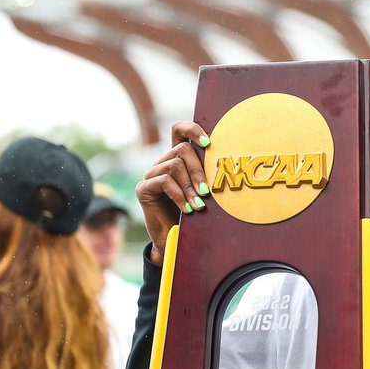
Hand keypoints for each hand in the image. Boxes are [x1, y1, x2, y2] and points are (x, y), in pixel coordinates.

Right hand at [136, 121, 210, 264]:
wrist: (174, 239)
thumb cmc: (193, 214)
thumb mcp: (203, 191)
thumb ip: (207, 176)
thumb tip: (226, 164)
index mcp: (177, 159)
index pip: (179, 130)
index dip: (192, 129)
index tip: (208, 143)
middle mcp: (162, 163)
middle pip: (182, 149)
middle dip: (199, 171)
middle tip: (207, 192)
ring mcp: (151, 175)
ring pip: (175, 166)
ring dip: (190, 186)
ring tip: (199, 204)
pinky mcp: (144, 188)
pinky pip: (164, 181)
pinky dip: (179, 195)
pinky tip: (188, 209)